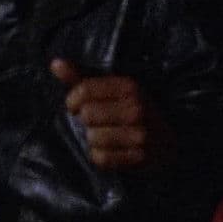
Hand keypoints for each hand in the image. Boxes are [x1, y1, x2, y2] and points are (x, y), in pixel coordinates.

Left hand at [50, 59, 175, 170]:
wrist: (167, 142)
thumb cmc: (131, 112)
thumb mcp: (111, 91)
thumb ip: (81, 78)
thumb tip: (55, 63)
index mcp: (129, 87)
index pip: (84, 90)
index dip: (72, 100)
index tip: (76, 106)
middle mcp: (137, 108)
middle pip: (87, 114)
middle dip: (86, 121)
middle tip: (98, 123)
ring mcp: (140, 133)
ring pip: (92, 137)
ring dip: (93, 140)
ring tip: (106, 137)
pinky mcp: (140, 156)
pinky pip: (101, 158)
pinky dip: (100, 157)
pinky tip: (112, 151)